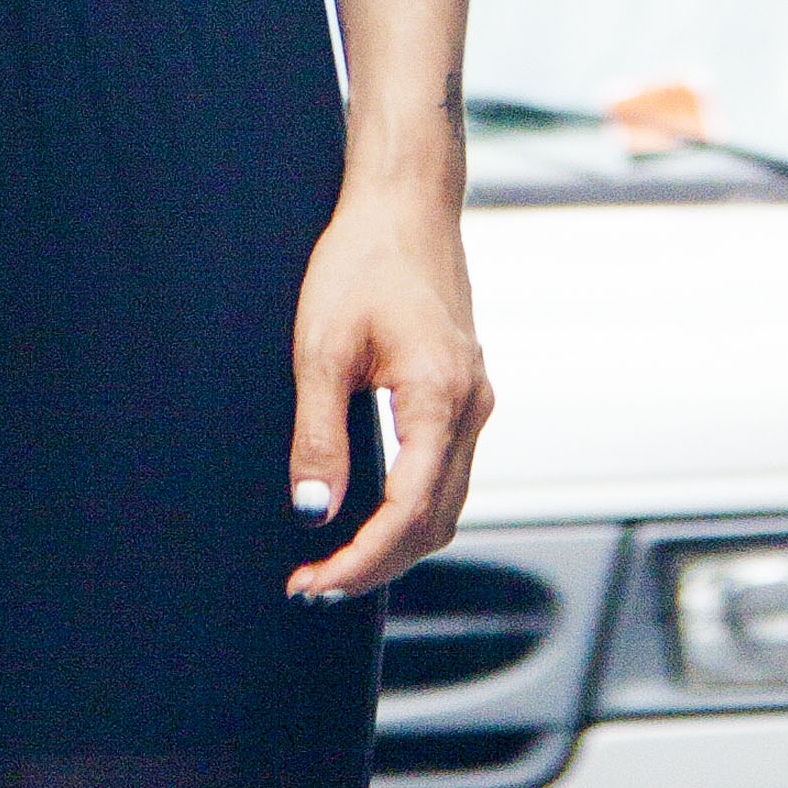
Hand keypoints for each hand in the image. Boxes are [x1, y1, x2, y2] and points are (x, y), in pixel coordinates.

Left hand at [285, 170, 490, 599]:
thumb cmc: (361, 261)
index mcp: (441, 399)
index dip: (362, 560)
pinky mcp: (463, 392)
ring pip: (445, 504)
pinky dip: (409, 509)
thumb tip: (313, 512)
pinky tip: (367, 514)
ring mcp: (474, 401)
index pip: (408, 514)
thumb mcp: (321, 346)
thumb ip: (319, 435)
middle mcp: (471, 408)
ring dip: (394, 542)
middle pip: (434, 522)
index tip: (313, 582)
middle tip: (314, 585)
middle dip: (377, 563)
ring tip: (334, 562)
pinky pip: (445, 474)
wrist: (405, 202)